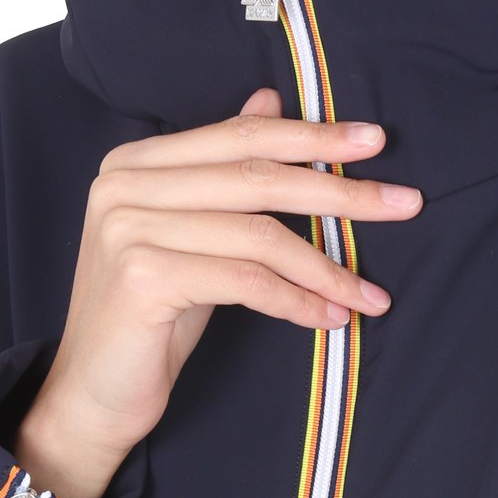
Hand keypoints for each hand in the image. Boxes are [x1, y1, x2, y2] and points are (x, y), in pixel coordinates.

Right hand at [11, 87, 422, 497]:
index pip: (240, 138)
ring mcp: (128, 228)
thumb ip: (222, 172)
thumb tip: (269, 101)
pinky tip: (330, 317)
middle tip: (405, 203)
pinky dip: (297, 301)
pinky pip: (246, 280)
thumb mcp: (191, 236)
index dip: (311, 136)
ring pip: (258, 234)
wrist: (93, 396)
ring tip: (371, 294)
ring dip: (328, 267)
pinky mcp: (142, 276)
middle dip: (341, 192)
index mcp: (135, 162)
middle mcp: (124, 184)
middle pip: (256, 178)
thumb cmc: (150, 319)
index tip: (376, 142)